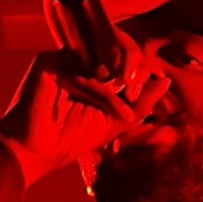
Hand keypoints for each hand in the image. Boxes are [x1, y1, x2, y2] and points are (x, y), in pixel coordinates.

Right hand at [0, 39, 170, 186]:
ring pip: (100, 58)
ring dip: (118, 85)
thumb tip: (165, 79)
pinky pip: (82, 71)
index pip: (120, 52)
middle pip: (113, 47)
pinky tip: (112, 111)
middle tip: (137, 95)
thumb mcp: (116, 120)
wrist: (37, 154)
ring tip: (126, 110)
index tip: (142, 95)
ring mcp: (60, 58)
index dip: (137, 68)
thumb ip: (141, 101)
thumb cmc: (72, 138)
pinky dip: (100, 92)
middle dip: (133, 69)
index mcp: (89, 65)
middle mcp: (74, 56)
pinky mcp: (46, 63)